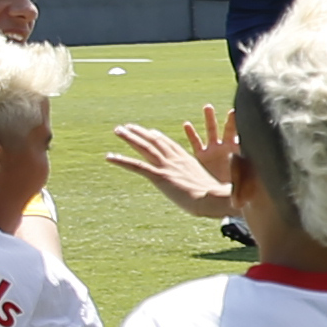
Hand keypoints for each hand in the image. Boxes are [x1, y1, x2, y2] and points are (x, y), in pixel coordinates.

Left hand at [105, 113, 236, 222]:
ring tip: (118, 130)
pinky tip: (109, 157)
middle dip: (140, 132)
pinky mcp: (160, 176)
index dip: (158, 137)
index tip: (150, 131)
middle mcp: (176, 160)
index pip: (170, 145)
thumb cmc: (217, 198)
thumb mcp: (211, 188)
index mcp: (188, 161)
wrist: (213, 200)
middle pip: (155, 141)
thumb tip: (211, 195)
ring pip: (145, 147)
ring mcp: (167, 167)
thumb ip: (205, 186)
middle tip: (127, 126)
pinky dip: (122, 160)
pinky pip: (136, 166)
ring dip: (130, 138)